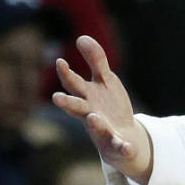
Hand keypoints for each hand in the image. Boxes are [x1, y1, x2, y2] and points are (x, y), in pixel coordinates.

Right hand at [51, 36, 153, 184]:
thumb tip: (81, 37)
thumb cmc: (108, 106)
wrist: (123, 139)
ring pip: (96, 128)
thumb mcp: (105, 81)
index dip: (67, 74)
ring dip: (94, 123)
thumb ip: (96, 60)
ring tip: (93, 117)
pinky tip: (128, 146)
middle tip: (56, 97)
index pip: (74, 84)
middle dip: (67, 103)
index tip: (60, 62)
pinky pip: (120, 146)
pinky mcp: (117, 144)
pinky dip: (123, 146)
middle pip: (77, 108)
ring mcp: (103, 130)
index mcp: (86, 97)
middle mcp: (90, 114)